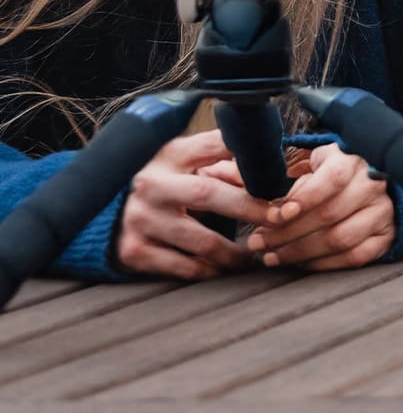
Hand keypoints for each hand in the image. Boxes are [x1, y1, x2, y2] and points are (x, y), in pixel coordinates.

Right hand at [116, 130, 273, 278]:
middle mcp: (152, 184)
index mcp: (171, 154)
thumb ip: (222, 161)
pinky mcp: (135, 251)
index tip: (277, 169)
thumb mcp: (187, 161)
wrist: (109, 210)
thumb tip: (271, 170)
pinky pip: (184, 267)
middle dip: (250, 206)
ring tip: (261, 250)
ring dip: (237, 250)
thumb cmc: (167, 181)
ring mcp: (141, 219)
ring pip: (201, 240)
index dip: (245, 153)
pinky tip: (228, 268)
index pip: (213, 144)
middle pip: (209, 193)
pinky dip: (212, 270)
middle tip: (282, 216)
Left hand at [246, 143, 393, 270]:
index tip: (277, 214)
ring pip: (342, 239)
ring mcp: (383, 211)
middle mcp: (372, 183)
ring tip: (271, 257)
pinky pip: (356, 257)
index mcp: (351, 158)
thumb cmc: (325, 170)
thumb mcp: (301, 160)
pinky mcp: (387, 234)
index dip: (304, 198)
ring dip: (301, 252)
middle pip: (330, 215)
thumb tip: (215, 170)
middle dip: (288, 233)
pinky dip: (324, 264)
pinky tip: (300, 264)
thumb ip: (263, 168)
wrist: (370, 180)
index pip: (331, 179)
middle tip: (256, 243)